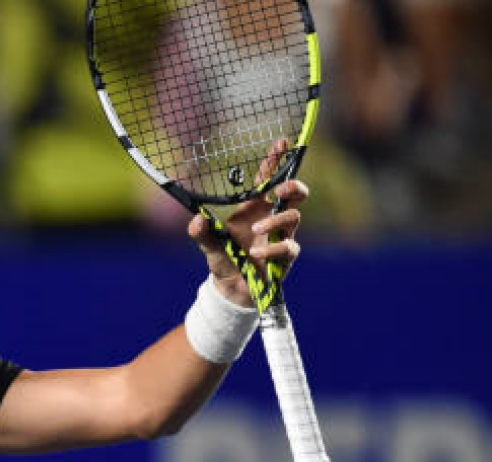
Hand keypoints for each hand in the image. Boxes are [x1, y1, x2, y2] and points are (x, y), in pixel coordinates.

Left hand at [187, 139, 308, 306]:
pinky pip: (288, 246)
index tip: (282, 141)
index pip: (268, 179)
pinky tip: (256, 252)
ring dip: (275, 221)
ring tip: (256, 230)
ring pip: (294, 217)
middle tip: (279, 190)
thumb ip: (201, 232)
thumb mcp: (207, 244)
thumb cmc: (223, 258)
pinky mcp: (285, 256)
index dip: (276, 160)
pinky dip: (272, 248)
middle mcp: (272, 218)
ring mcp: (282, 236)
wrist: (230, 289)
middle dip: (293, 186)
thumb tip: (197, 220)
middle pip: (295, 194)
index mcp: (254, 207)